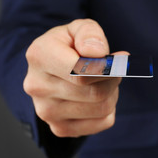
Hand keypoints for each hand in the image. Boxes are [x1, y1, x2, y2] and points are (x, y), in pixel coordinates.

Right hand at [23, 19, 127, 136]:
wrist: (50, 69)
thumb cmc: (68, 46)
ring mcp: (46, 112)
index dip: (108, 69)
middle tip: (113, 70)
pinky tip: (96, 98)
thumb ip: (89, 34)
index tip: (120, 60)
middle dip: (112, 80)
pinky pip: (102, 123)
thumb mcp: (79, 28)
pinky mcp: (59, 128)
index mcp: (39, 56)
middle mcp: (37, 87)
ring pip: (101, 109)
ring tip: (102, 82)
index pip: (82, 73)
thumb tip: (97, 53)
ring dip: (111, 94)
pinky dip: (108, 110)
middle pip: (95, 93)